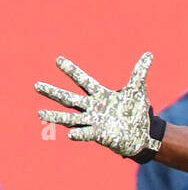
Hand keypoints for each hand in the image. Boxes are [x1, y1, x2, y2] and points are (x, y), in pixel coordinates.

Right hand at [36, 53, 161, 159]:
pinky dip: (79, 133)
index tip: (58, 59)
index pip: (83, 80)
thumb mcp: (138, 91)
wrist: (142, 134)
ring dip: (56, 116)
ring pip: (71, 118)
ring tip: (40, 113)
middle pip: (69, 98)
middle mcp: (93, 108)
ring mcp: (94, 122)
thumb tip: (149, 54)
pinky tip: (69, 134)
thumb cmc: (136, 112)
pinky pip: (86, 134)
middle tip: (36, 85)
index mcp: (100, 95)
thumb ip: (140, 73)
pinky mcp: (99, 135)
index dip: (72, 70)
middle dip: (53, 92)